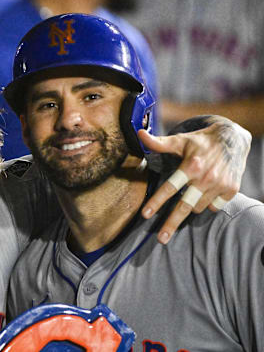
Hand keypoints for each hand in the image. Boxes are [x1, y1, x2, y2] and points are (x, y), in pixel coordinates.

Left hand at [137, 115, 250, 243]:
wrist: (233, 138)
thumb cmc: (200, 141)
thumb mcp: (180, 140)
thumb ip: (159, 143)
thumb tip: (139, 134)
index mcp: (191, 166)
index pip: (170, 187)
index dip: (156, 202)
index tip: (145, 215)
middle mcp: (206, 177)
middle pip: (184, 206)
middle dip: (171, 224)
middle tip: (161, 239)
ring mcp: (220, 185)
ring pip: (198, 208)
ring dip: (190, 206)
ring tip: (190, 194)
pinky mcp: (232, 190)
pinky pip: (214, 207)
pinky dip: (207, 205)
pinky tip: (205, 194)